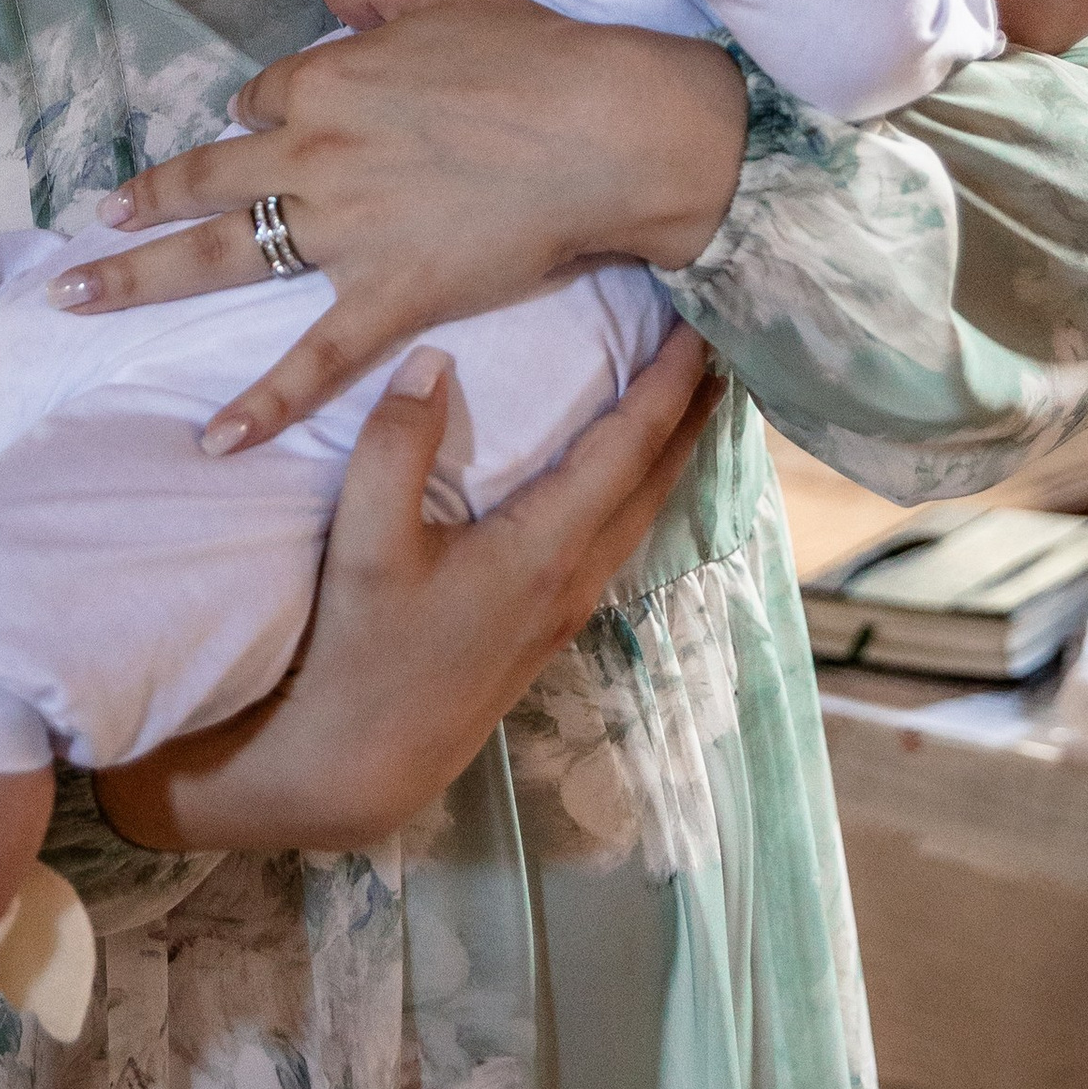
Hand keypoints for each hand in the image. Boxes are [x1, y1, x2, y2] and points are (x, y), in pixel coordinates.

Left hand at [50, 0, 746, 451]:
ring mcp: (341, 230)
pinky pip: (313, 359)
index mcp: (324, 80)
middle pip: (203, 180)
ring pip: (223, 255)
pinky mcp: (385, 295)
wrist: (603, 129)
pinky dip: (264, 402)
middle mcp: (313, 153)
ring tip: (75, 296)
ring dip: (142, 278)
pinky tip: (213, 439)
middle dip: (141, 205)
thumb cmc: (538, 56)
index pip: (262, 100)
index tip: (254, 128)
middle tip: (93, 228)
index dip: (257, 114)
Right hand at [93, 325, 713, 852]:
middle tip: (727, 340)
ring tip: (693, 393)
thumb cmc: (360, 652)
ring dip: (673, 447)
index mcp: (542, 550)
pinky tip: (631, 469)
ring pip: (645, 508)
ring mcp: (568, 606)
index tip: (704, 326)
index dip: (670, 384)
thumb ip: (395, 446)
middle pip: (658, 478)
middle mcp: (574, 577)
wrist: (361, 762)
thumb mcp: (363, 543)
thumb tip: (432, 360)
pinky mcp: (551, 623)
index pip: (628, 448)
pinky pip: (621, 532)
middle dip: (695, 409)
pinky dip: (641, 483)